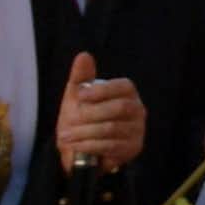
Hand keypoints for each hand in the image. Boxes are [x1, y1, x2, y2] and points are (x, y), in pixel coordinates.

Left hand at [55, 51, 144, 173]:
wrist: (81, 149)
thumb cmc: (82, 119)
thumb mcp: (77, 97)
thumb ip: (81, 77)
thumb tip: (84, 55)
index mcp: (127, 93)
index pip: (123, 86)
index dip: (102, 90)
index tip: (80, 96)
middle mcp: (138, 110)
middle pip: (119, 108)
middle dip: (91, 114)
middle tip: (70, 120)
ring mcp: (137, 130)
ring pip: (112, 128)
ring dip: (85, 132)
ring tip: (67, 135)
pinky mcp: (132, 148)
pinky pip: (111, 145)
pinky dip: (90, 145)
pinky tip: (77, 145)